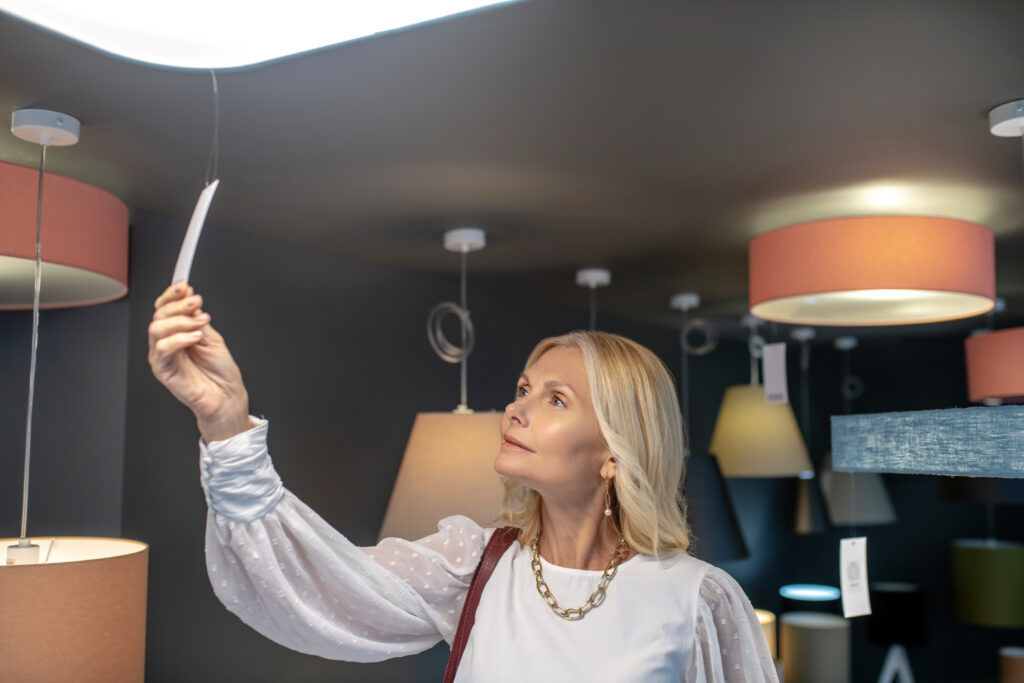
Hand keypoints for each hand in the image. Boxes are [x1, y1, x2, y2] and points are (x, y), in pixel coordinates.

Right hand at [148, 283, 251, 441]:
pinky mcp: (162, 369)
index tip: (184, 286)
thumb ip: (196, 318)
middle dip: (178, 304)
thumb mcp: (211, 336)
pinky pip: (162, 348)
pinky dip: (179, 338)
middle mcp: (167, 341)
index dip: (171, 295)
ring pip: (156, 328)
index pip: (165, 307)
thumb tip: (189, 295)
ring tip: (201, 323)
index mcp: (177, 331)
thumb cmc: (220, 370)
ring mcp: (162, 355)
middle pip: (159, 314)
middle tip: (197, 303)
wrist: (225, 395)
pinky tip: (195, 337)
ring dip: (180, 320)